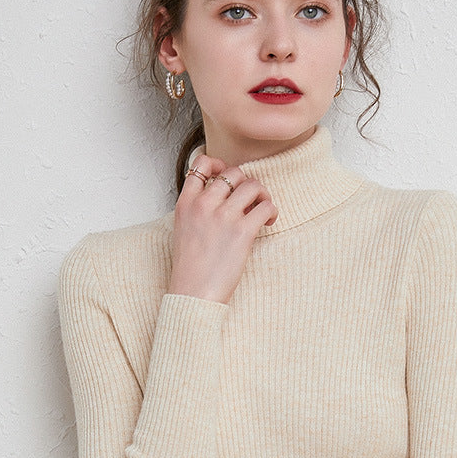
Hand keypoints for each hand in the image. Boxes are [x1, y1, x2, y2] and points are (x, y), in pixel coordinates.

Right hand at [167, 156, 277, 304]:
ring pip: (252, 185)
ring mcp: (223, 217)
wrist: (193, 294)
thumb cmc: (190, 268)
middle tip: (250, 200)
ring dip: (263, 194)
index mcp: (186, 203)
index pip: (201, 164)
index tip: (228, 178)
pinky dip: (272, 211)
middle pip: (233, 172)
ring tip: (263, 209)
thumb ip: (198, 209)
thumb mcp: (183, 230)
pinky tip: (269, 222)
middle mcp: (204, 205)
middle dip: (246, 183)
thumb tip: (227, 197)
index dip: (219, 164)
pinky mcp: (242, 232)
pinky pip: (266, 206)